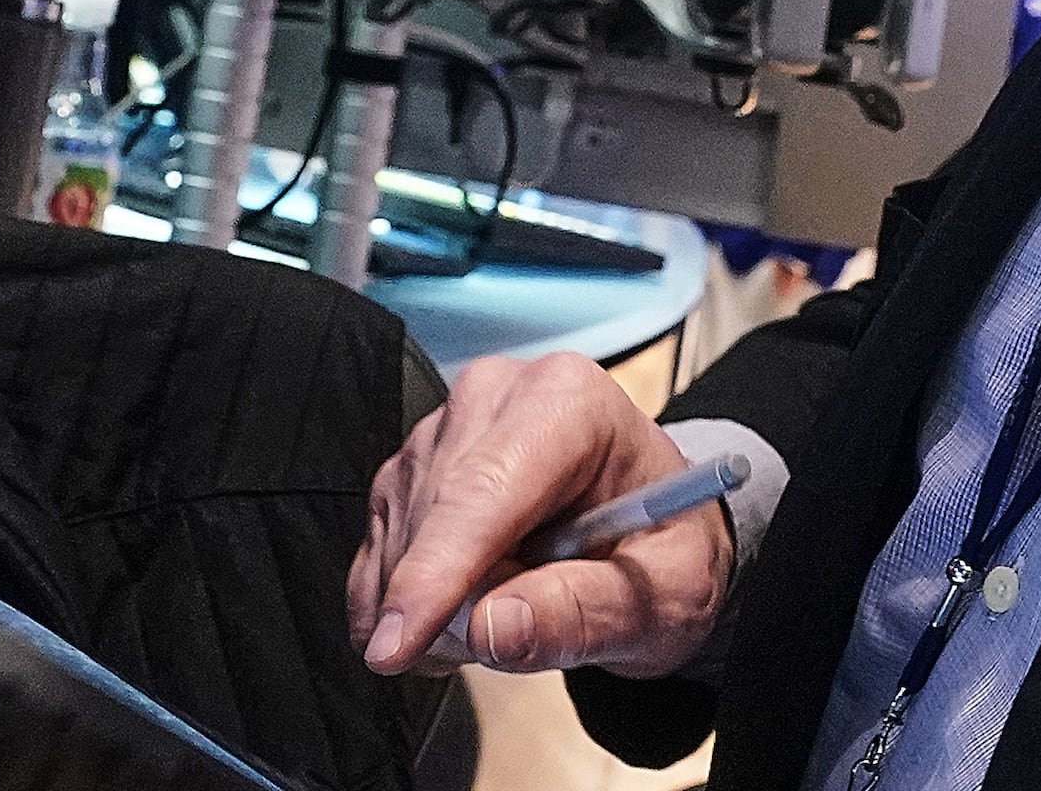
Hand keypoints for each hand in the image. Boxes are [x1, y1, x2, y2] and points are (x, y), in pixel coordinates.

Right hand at [347, 352, 737, 678]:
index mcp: (569, 401)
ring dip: (444, 608)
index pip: (483, 491)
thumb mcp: (665, 595)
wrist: (650, 529)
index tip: (396, 645)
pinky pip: (375, 558)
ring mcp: (443, 429)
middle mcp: (496, 396)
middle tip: (534, 625)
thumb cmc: (664, 548)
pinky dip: (408, 604)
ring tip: (520, 602)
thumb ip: (584, 612)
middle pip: (433, 523)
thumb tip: (491, 629)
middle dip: (461, 605)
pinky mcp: (408, 470)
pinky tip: (467, 607)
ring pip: (398, 546)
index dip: (435, 572)